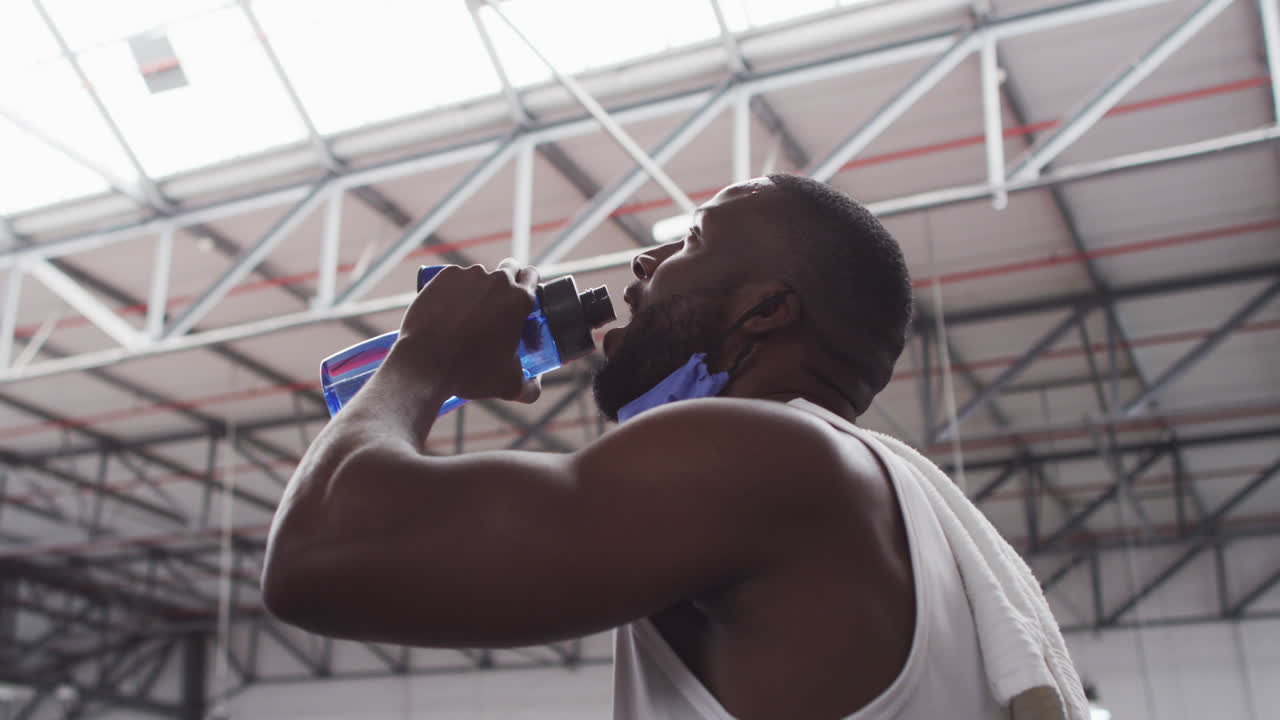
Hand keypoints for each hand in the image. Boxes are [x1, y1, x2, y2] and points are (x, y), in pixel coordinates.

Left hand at [388, 259, 542, 403]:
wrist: (426, 364)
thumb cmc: (470, 372)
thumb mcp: (509, 385)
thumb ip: (530, 387)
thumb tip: (535, 387)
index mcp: (520, 300)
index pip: (532, 276)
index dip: (528, 285)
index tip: (521, 298)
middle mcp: (498, 281)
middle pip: (510, 268)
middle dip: (507, 281)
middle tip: (497, 304)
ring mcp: (469, 275)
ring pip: (480, 275)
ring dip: (479, 288)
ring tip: (468, 313)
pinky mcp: (444, 276)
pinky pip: (455, 278)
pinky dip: (454, 289)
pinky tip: (448, 309)